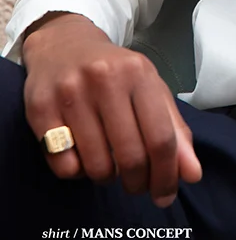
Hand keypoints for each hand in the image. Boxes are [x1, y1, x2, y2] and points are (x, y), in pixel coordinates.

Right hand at [22, 11, 201, 206]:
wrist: (64, 44)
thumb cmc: (115, 73)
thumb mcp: (151, 89)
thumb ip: (174, 130)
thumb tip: (193, 174)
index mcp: (139, 73)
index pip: (161, 138)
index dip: (167, 175)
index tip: (165, 195)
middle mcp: (104, 80)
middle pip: (131, 157)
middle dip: (138, 182)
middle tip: (137, 185)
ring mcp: (70, 94)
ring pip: (96, 166)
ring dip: (107, 178)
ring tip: (109, 163)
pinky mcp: (39, 110)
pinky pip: (64, 167)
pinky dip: (78, 172)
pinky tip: (82, 154)